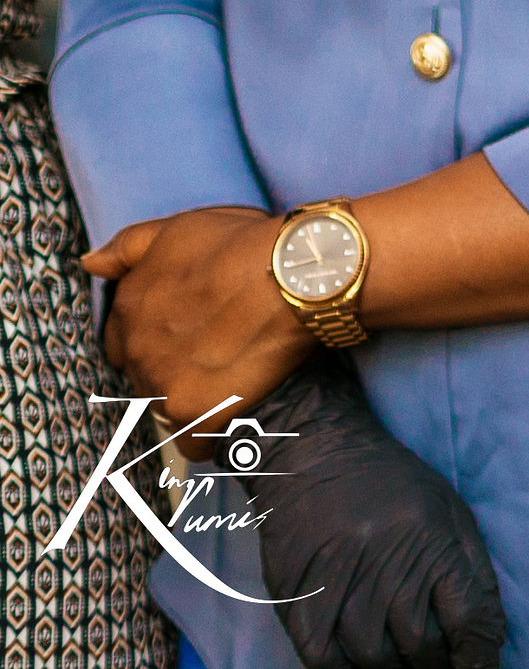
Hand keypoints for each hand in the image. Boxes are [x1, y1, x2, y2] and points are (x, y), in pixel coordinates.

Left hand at [86, 205, 310, 426]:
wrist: (294, 274)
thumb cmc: (243, 244)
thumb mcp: (179, 228)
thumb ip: (128, 247)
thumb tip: (89, 263)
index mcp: (129, 309)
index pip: (122, 340)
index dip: (155, 337)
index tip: (187, 332)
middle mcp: (137, 351)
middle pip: (145, 377)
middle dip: (173, 369)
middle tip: (213, 354)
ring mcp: (163, 386)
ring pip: (166, 409)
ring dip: (191, 399)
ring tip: (229, 379)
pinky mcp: (196, 415)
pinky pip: (194, 443)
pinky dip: (210, 436)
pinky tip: (232, 415)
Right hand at [235, 357, 506, 667]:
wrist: (315, 455)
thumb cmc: (392, 486)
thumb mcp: (450, 513)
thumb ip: (473, 573)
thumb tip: (490, 637)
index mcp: (433, 540)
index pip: (469, 617)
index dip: (480, 654)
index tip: (482, 668)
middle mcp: (387, 565)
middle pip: (423, 647)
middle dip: (439, 665)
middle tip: (442, 663)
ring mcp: (339, 586)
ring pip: (375, 661)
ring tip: (407, 663)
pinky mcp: (298, 601)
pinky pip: (324, 663)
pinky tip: (361, 663)